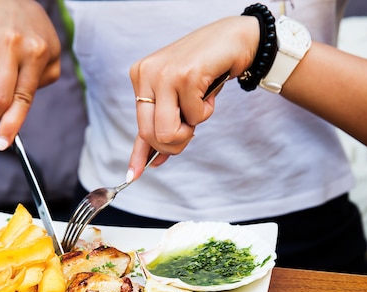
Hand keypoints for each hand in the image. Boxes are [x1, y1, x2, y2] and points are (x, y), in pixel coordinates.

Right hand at [0, 0, 61, 149]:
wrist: (15, 2)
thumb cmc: (38, 39)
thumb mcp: (52, 58)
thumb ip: (42, 84)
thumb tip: (18, 110)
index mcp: (36, 54)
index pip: (23, 97)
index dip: (11, 124)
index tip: (2, 143)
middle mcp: (12, 47)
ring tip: (0, 77)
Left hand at [127, 15, 258, 179]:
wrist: (233, 41)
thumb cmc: (206, 70)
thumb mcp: (179, 98)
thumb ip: (166, 125)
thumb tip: (156, 160)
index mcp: (140, 78)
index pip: (139, 125)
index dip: (139, 153)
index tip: (133, 175)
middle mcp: (146, 74)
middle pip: (151, 135)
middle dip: (175, 143)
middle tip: (191, 128)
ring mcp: (163, 74)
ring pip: (167, 133)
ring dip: (191, 128)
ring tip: (199, 104)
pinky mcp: (185, 76)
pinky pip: (194, 118)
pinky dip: (207, 110)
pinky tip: (208, 90)